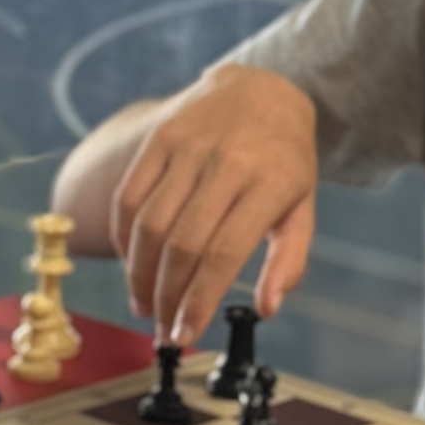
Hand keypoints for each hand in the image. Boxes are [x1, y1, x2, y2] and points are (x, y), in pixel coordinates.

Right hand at [107, 68, 317, 343]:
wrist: (262, 89)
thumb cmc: (283, 160)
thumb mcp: (302, 208)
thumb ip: (290, 260)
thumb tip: (267, 308)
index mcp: (268, 184)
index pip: (223, 253)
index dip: (197, 300)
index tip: (185, 334)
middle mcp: (225, 162)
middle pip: (181, 244)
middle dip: (166, 297)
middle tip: (163, 331)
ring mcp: (187, 146)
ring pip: (149, 224)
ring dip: (139, 275)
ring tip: (144, 305)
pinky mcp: (159, 138)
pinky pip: (128, 196)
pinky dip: (122, 239)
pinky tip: (131, 264)